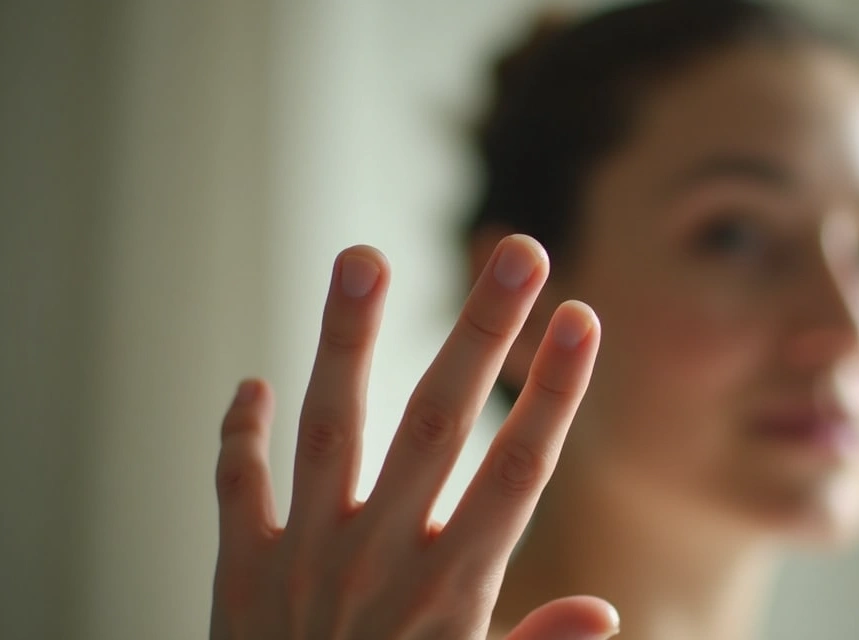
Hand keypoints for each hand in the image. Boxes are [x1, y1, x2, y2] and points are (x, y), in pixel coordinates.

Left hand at [210, 235, 616, 638]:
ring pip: (330, 427)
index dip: (553, 393)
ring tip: (360, 255)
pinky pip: (237, 488)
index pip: (517, 472)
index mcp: (452, 590)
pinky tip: (253, 382)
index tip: (581, 319)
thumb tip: (608, 614)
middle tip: (519, 251)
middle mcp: (381, 558)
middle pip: (439, 425)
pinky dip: (240, 435)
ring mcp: (305, 557)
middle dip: (483, 333)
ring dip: (346, 338)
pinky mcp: (241, 572)